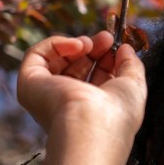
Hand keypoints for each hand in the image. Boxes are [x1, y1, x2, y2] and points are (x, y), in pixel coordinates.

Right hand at [17, 32, 146, 158]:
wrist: (93, 126)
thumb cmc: (117, 113)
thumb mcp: (134, 85)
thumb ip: (131, 65)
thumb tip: (125, 49)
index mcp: (92, 110)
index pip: (95, 78)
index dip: (106, 58)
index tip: (117, 46)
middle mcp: (68, 105)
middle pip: (76, 67)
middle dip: (93, 48)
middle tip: (106, 38)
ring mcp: (47, 96)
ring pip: (56, 60)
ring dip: (76, 44)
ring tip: (90, 43)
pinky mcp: (29, 85)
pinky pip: (36, 55)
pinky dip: (56, 44)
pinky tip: (77, 45)